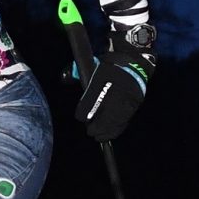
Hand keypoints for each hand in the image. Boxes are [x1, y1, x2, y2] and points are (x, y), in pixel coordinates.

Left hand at [75, 25, 153, 140]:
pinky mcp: (134, 103)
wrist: (134, 62)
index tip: (81, 117)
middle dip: (94, 127)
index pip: (87, 106)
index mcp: (100, 81)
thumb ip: (78, 74)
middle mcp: (113, 92)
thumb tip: (64, 78)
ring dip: (106, 131)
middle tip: (90, 132)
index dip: (82, 114)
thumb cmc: (110, 65)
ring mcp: (125, 99)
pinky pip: (125, 120)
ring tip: (99, 136)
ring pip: (114, 121)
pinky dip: (117, 129)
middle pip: (102, 117)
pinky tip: (111, 133)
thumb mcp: (93, 66)